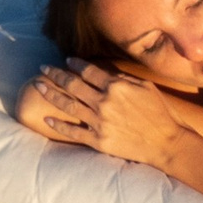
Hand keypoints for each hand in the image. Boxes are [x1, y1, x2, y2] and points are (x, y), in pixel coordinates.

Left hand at [21, 61, 189, 170]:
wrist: (164, 142)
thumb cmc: (159, 112)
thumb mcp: (145, 87)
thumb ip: (122, 78)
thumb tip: (103, 73)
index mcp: (116, 86)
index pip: (88, 71)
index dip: (75, 64)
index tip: (67, 60)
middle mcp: (104, 102)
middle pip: (72, 85)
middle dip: (55, 75)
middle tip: (43, 68)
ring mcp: (98, 122)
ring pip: (68, 105)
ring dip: (51, 94)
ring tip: (38, 86)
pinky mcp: (97, 140)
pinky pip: (72, 131)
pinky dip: (58, 125)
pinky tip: (46, 119)